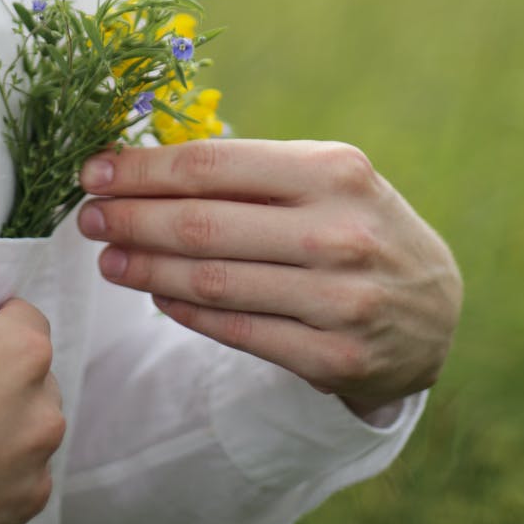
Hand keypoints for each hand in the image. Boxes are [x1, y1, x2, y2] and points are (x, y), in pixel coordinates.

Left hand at [78, 139, 461, 417]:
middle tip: (88, 219)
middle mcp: (341, 233)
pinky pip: (235, 332)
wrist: (434, 310)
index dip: (141, 171)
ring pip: (211, 282)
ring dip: (144, 270)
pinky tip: (155, 294)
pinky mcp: (333, 358)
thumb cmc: (361, 227)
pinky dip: (184, 311)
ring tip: (108, 259)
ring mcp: (340, 300)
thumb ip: (251, 172)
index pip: (212, 166)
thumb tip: (145, 169)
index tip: (93, 173)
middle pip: (203, 226)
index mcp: (334, 171)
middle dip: (130, 220)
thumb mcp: (328, 180)